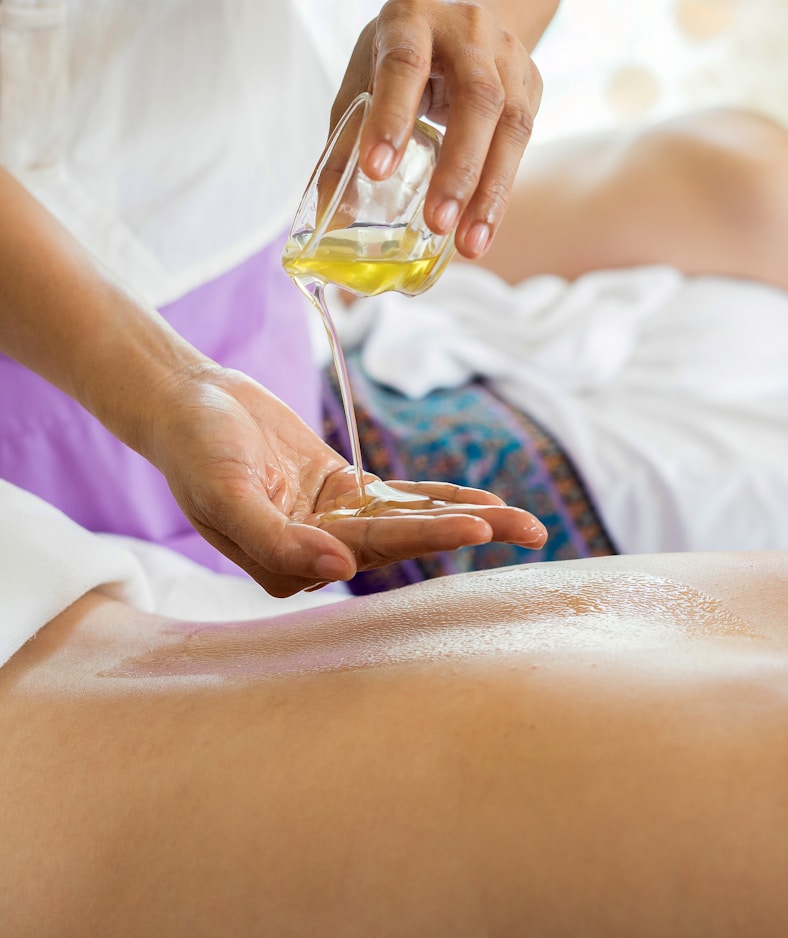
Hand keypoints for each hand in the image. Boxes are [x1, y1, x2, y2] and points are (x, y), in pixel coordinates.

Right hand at [144, 364, 546, 596]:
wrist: (188, 402)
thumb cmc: (195, 449)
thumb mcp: (225, 493)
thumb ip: (275, 539)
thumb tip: (338, 572)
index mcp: (288, 564)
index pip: (367, 553)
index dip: (423, 539)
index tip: (475, 527)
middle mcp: (318, 550)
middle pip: (403, 543)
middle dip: (468, 535)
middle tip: (532, 531)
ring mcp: (335, 521)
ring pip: (410, 522)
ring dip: (467, 518)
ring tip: (528, 523)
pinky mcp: (344, 490)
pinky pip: (400, 497)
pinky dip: (440, 497)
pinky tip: (484, 500)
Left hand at [333, 0, 543, 259]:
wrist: (460, 25)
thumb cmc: (402, 58)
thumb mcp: (366, 82)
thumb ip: (347, 143)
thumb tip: (330, 216)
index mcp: (413, 20)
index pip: (404, 65)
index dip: (392, 117)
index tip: (376, 170)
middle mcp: (468, 33)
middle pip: (477, 98)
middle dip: (458, 167)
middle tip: (437, 222)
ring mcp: (508, 58)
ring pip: (511, 126)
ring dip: (490, 192)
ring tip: (469, 244)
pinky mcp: (531, 87)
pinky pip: (522, 144)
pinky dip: (499, 193)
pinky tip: (482, 229)